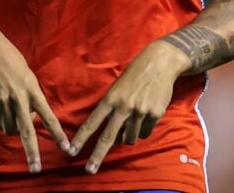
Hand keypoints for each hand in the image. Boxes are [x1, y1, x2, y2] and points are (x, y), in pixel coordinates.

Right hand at [0, 33, 70, 172]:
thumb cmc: (13, 63)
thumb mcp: (29, 78)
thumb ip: (32, 98)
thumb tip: (31, 119)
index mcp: (33, 90)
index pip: (49, 117)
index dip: (58, 134)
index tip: (67, 148)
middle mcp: (19, 98)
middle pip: (27, 131)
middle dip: (32, 152)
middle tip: (36, 168)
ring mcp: (2, 102)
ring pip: (10, 129)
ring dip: (14, 129)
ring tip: (12, 111)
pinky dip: (1, 122)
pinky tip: (1, 109)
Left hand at [70, 40, 187, 173]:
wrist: (161, 62)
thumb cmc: (136, 74)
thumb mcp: (118, 87)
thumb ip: (112, 108)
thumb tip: (114, 136)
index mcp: (111, 98)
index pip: (93, 122)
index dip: (81, 138)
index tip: (71, 151)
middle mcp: (124, 107)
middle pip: (107, 137)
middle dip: (97, 155)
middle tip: (89, 170)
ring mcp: (140, 111)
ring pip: (130, 138)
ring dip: (128, 136)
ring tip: (133, 122)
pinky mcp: (155, 114)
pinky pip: (145, 132)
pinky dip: (143, 129)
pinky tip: (146, 115)